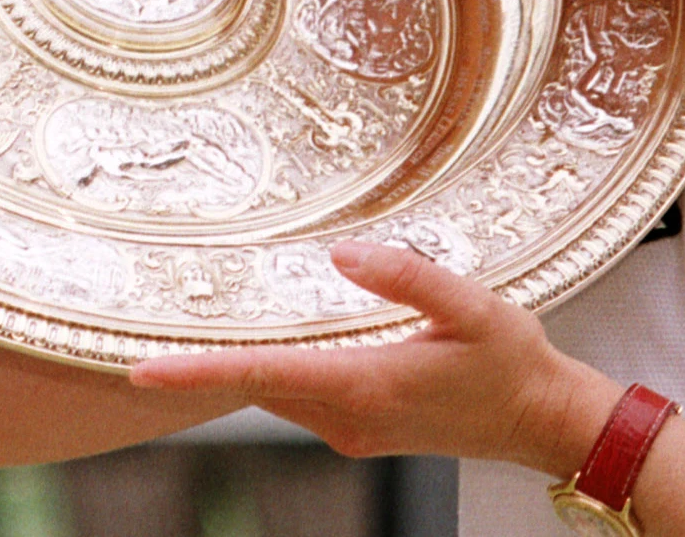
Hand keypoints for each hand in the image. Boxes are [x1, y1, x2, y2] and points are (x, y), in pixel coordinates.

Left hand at [129, 241, 621, 472]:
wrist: (542, 420)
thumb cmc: (514, 361)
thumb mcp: (474, 306)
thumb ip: (407, 276)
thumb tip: (342, 253)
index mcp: (368, 383)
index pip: (264, 375)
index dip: (199, 371)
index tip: (142, 370)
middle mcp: (349, 417)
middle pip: (257, 384)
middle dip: (205, 360)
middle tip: (148, 323)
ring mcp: (352, 430)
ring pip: (276, 392)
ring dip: (242, 363)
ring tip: (202, 316)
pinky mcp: (360, 430)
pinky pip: (299, 397)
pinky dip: (277, 370)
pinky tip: (276, 337)